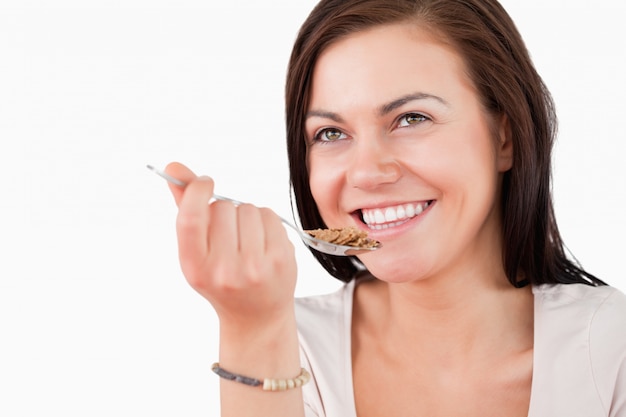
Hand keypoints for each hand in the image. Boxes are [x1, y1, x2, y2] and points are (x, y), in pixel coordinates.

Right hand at [164, 162, 297, 329]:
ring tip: (245, 239)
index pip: (190, 217)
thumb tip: (174, 168)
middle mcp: (224, 271)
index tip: (204, 183)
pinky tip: (262, 241)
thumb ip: (185, 209)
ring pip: (247, 208)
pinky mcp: (280, 260)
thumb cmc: (221, 278)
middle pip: (221, 208)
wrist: (256, 316)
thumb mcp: (196, 253)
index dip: (196, 191)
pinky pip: (269, 215)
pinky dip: (265, 221)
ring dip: (245, 215)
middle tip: (227, 234)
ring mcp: (255, 267)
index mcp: (195, 268)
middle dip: (223, 210)